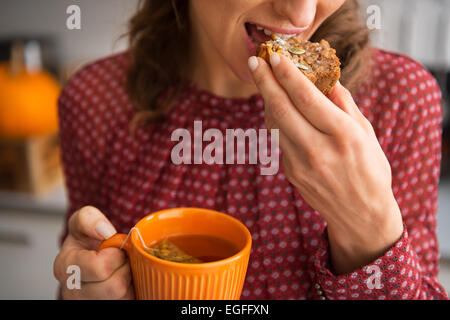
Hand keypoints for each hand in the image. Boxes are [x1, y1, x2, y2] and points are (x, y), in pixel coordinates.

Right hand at [53, 206, 133, 298]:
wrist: (90, 258)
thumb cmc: (85, 242)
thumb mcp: (82, 221)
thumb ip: (88, 218)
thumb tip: (104, 231)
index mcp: (65, 267)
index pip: (100, 267)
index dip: (115, 255)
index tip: (113, 249)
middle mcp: (73, 292)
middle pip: (115, 286)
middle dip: (125, 267)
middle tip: (120, 259)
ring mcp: (88, 303)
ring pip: (123, 296)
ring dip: (128, 279)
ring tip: (120, 269)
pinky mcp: (105, 306)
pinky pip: (127, 300)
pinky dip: (131, 290)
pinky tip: (122, 280)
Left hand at [248, 53, 403, 273]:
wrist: (360, 214)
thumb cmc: (370, 170)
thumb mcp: (366, 133)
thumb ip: (343, 104)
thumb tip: (325, 77)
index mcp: (343, 135)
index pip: (307, 98)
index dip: (288, 74)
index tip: (275, 56)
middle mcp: (318, 150)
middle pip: (282, 109)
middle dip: (265, 81)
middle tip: (254, 60)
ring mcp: (300, 164)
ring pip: (274, 124)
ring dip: (266, 98)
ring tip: (264, 79)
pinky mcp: (290, 173)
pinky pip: (277, 138)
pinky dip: (274, 118)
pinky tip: (275, 105)